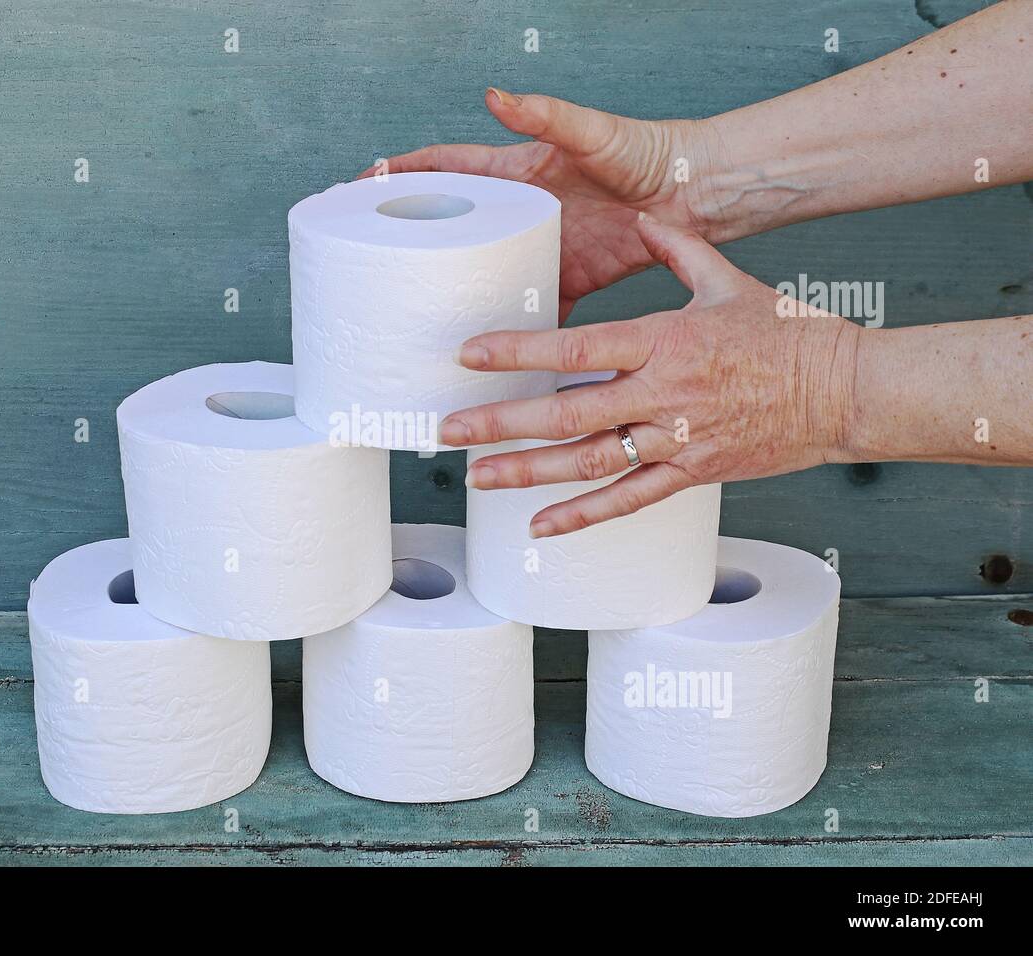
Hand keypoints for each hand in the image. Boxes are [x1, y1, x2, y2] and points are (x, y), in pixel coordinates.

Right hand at [362, 89, 721, 322]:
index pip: (447, 169)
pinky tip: (488, 353)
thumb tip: (497, 95)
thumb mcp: (590, 132)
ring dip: (455, 293)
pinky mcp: (568, 281)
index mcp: (518, 174)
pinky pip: (532, 311)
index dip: (404, 173)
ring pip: (484, 274)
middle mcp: (521, 214)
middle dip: (414, 240)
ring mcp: (540, 249)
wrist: (691, 195)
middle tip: (370, 257)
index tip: (361, 184)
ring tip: (416, 316)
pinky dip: (512, 333)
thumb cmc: (643, 152)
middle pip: (455, 227)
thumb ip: (545, 115)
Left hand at [439, 214, 863, 536]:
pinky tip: (538, 527)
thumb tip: (643, 217)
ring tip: (475, 478)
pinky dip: (581, 517)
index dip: (517, 352)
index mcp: (663, 340)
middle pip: (565, 413)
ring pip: (588, 462)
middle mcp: (661, 394)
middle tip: (447, 431)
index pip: (574, 349)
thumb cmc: (788, 334)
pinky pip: (628, 500)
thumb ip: (676, 249)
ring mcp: (675, 440)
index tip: (468, 354)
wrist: (843, 391)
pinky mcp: (691, 474)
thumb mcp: (728, 280)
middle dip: (500, 422)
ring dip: (526, 472)